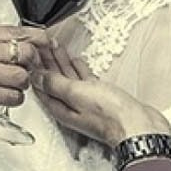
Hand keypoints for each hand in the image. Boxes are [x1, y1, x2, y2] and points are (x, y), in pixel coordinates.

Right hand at [0, 25, 49, 134]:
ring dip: (22, 84)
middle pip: (27, 52)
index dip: (37, 38)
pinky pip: (13, 97)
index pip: (19, 31)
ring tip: (10, 86)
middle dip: (31, 63)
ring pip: (23, 76)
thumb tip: (7, 45)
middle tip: (26, 69)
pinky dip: (13, 99)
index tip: (46, 43)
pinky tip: (3, 97)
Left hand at [33, 42, 170, 145]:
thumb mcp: (77, 94)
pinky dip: (78, 69)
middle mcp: (71, 106)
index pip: (42, 85)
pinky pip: (84, 80)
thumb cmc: (111, 115)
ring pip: (68, 78)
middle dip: (46, 62)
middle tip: (40, 45)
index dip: (35, 68)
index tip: (30, 52)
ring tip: (54, 47)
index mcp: (61, 108)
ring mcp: (86, 102)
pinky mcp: (100, 97)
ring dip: (61, 62)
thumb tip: (35, 77)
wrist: (139, 125)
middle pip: (53, 80)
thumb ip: (56, 84)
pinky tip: (77, 62)